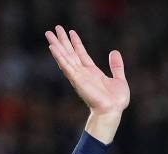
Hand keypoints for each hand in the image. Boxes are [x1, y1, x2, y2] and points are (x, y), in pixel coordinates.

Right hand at [46, 26, 129, 143]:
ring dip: (57, 45)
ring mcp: (78, 76)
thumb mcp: (119, 79)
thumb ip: (116, 66)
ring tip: (49, 33)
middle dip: (62, 41)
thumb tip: (114, 52)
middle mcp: (83, 73)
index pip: (81, 54)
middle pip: (70, 53)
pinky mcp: (76, 80)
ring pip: (65, 57)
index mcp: (92, 72)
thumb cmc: (116, 101)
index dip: (76, 43)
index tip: (71, 32)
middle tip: (54, 29)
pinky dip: (59, 56)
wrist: (112, 111)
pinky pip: (66, 66)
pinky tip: (52, 47)